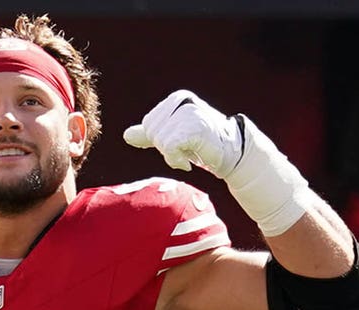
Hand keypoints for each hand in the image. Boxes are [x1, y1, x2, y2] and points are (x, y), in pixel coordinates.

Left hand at [123, 90, 241, 174]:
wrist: (231, 154)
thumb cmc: (202, 145)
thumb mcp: (173, 136)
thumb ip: (150, 135)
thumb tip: (126, 135)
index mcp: (175, 99)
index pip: (149, 125)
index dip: (160, 141)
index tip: (180, 144)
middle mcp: (182, 101)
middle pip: (152, 132)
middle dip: (166, 149)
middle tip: (186, 150)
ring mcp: (189, 112)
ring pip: (160, 141)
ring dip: (172, 156)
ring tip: (190, 153)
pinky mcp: (195, 127)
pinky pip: (169, 147)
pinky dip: (175, 160)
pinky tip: (189, 161)